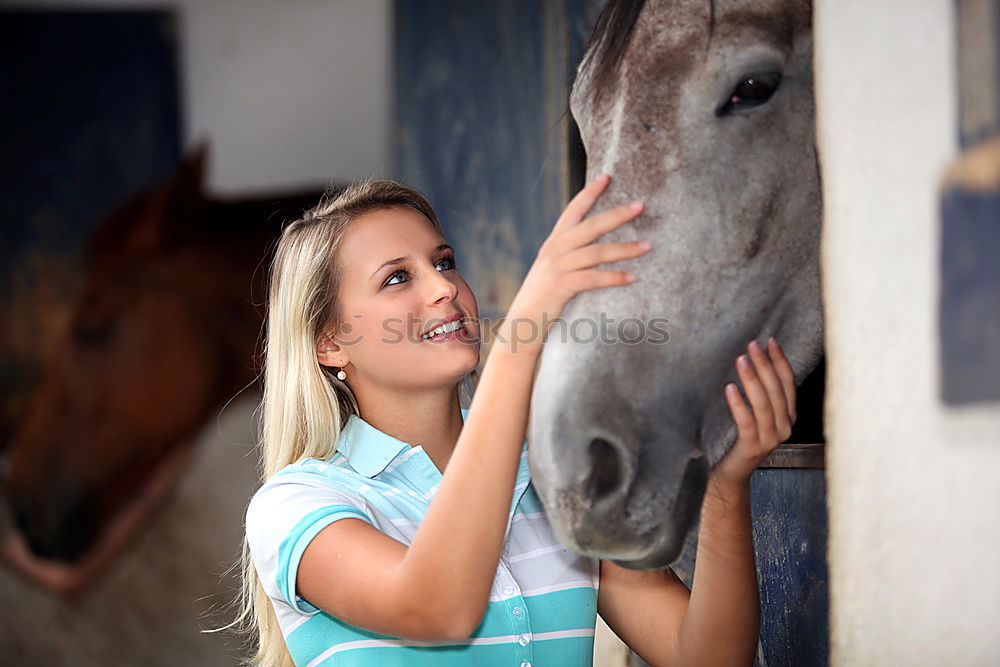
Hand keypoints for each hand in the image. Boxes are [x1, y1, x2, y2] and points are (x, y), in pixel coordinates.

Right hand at [502, 174, 649, 354]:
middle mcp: (554, 250)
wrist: (522, 324)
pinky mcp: (561, 287)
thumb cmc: (542, 299)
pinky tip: (632, 277)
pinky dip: (614, 277)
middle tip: (640, 205)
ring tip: (648, 246)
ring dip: (624, 249)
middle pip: (590, 226)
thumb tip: (593, 246)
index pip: (572, 210)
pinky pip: (593, 278)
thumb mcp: (552, 270)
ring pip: (596, 252)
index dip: (589, 193)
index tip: (607, 177)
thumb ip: (568, 255)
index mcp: (553, 243)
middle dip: (616, 214)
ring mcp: (556, 268)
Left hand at [710, 338, 796, 489]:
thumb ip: (761, 392)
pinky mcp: (752, 447)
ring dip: (752, 380)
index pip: (788, 383)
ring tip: (741, 360)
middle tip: (752, 345)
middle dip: (765, 365)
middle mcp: (784, 427)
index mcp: (788, 416)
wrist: (732, 472)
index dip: (780, 361)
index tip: (770, 341)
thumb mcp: (756, 413)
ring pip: (764, 404)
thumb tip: (753, 358)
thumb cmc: (740, 437)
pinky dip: (738, 404)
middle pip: (776, 391)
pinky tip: (729, 388)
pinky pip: (746, 422)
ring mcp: (770, 439)